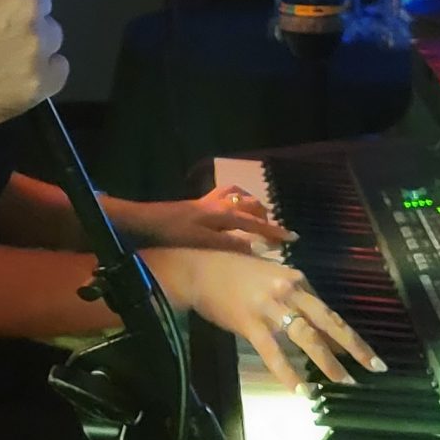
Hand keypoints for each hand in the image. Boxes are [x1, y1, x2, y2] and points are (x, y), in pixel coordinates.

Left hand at [133, 185, 286, 259]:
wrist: (146, 220)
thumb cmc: (172, 234)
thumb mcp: (201, 242)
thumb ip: (228, 243)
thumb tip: (254, 246)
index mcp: (222, 216)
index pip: (254, 225)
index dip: (274, 232)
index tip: (292, 238)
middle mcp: (219, 205)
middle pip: (251, 208)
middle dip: (268, 220)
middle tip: (279, 235)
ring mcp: (210, 201)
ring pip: (240, 197)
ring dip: (254, 206)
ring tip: (262, 220)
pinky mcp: (201, 201)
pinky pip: (226, 193)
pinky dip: (237, 197)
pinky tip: (237, 206)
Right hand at [141, 250, 384, 391]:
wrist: (197, 269)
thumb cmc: (230, 272)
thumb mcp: (267, 275)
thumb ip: (289, 294)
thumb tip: (309, 318)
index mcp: (295, 280)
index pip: (327, 310)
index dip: (347, 334)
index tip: (363, 353)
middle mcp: (288, 290)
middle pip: (329, 321)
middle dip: (354, 346)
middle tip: (374, 367)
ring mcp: (270, 307)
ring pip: (307, 337)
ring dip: (328, 362)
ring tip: (345, 382)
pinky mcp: (250, 323)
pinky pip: (274, 352)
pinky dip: (289, 373)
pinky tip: (301, 390)